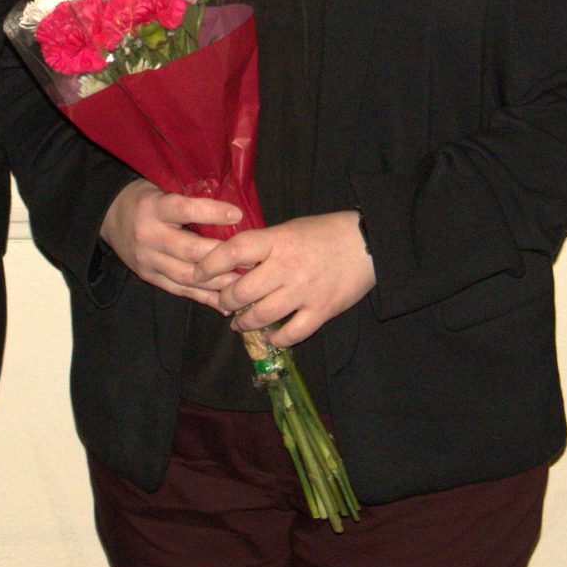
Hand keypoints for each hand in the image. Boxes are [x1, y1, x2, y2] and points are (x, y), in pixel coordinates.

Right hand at [101, 180, 243, 306]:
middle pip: (189, 250)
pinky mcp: (149, 277)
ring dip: (217, 282)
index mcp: (153, 208)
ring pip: (187, 276)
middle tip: (251, 258)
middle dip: (222, 256)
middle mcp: (149, 236)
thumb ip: (190, 196)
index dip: (211, 213)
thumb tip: (230, 207)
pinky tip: (225, 303)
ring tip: (244, 284)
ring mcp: (148, 260)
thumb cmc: (147, 198)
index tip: (237, 214)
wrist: (111, 217)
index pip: (184, 209)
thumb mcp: (163, 187)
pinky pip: (179, 290)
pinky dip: (204, 298)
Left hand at [198, 210, 376, 346]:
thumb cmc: (326, 232)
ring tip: (240, 322)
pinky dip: (276, 338)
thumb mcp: (290, 228)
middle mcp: (286, 266)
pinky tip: (270, 336)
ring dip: (244, 322)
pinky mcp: (321, 310)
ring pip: (261, 315)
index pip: (233, 251)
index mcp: (277, 240)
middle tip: (224, 302)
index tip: (198, 272)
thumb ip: (264, 244)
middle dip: (226, 300)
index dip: (210, 264)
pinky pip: (291, 333)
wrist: (369, 243)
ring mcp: (304, 291)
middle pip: (242, 290)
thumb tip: (234, 260)